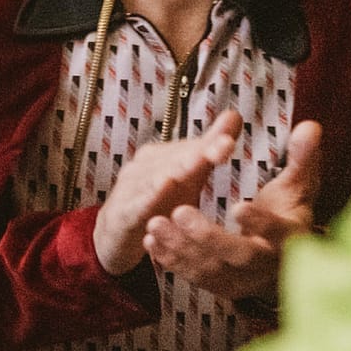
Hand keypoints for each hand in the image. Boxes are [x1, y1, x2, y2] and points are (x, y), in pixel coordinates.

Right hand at [92, 110, 240, 275]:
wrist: (115, 235)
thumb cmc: (156, 204)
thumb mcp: (187, 177)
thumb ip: (208, 148)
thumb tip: (234, 115)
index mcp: (161, 157)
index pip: (191, 148)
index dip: (211, 144)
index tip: (230, 141)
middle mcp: (144, 168)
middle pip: (175, 159)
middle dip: (199, 152)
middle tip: (224, 145)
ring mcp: (130, 189)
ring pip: (155, 178)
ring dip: (176, 169)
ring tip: (197, 162)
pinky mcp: (121, 215)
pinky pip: (137, 205)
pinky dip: (149, 197)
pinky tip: (163, 188)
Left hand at [142, 121, 321, 304]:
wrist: (281, 256)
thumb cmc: (287, 211)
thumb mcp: (297, 185)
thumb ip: (301, 157)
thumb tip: (310, 126)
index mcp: (289, 236)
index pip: (277, 232)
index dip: (260, 221)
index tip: (237, 206)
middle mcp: (268, 263)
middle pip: (240, 255)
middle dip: (207, 236)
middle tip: (179, 211)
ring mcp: (243, 279)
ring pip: (211, 269)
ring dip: (180, 247)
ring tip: (155, 223)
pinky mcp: (222, 287)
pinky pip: (195, 277)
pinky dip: (172, 261)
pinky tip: (152, 241)